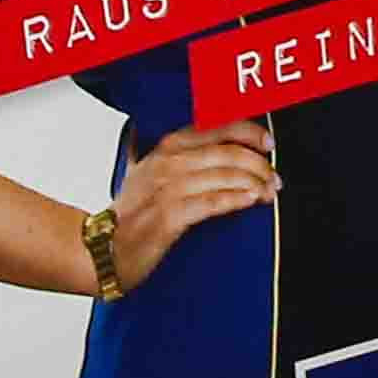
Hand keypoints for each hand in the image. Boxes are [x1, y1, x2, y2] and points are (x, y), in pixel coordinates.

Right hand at [98, 122, 278, 291]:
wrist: (103, 249)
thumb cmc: (131, 214)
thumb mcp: (149, 173)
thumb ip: (177, 155)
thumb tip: (218, 144)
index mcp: (166, 148)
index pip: (215, 128)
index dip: (249, 133)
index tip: (269, 144)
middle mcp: (166, 163)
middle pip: (226, 152)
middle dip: (258, 164)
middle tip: (274, 177)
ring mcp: (166, 189)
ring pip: (223, 176)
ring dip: (253, 182)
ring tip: (268, 192)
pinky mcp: (168, 217)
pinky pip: (211, 202)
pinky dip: (234, 199)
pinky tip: (250, 199)